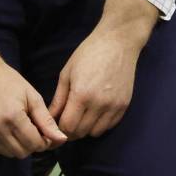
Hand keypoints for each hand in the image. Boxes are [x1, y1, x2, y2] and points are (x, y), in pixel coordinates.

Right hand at [0, 58, 66, 158]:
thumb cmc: (11, 83)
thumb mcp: (33, 98)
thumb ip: (46, 120)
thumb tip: (61, 138)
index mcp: (12, 117)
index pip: (35, 143)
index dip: (47, 142)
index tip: (50, 134)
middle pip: (23, 152)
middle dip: (34, 145)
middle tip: (38, 132)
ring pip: (10, 153)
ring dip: (21, 146)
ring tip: (23, 129)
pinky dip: (8, 145)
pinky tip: (11, 131)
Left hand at [50, 0, 156, 141]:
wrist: (118, 43)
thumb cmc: (88, 54)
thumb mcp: (67, 74)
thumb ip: (58, 99)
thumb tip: (50, 117)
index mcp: (82, 95)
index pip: (67, 126)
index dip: (59, 128)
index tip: (56, 123)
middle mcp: (100, 104)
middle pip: (81, 132)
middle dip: (71, 130)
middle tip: (67, 120)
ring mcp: (115, 105)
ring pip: (96, 132)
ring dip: (86, 128)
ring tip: (82, 117)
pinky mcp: (125, 104)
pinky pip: (110, 125)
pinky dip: (101, 124)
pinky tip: (96, 113)